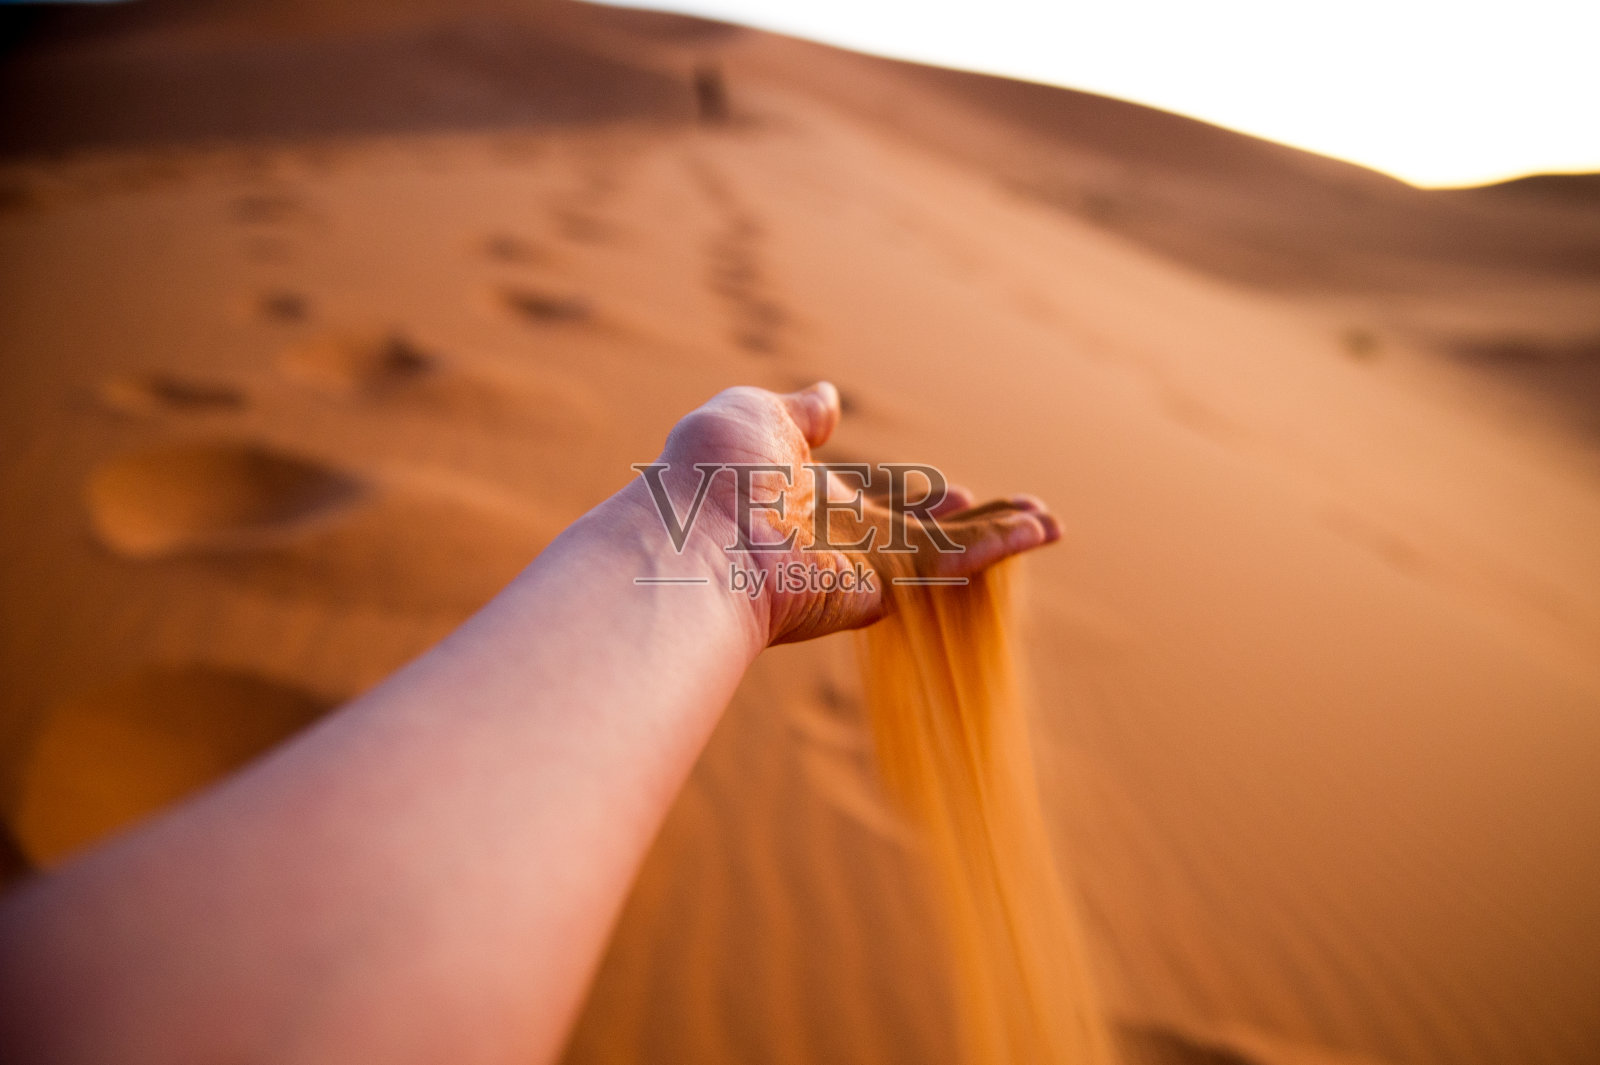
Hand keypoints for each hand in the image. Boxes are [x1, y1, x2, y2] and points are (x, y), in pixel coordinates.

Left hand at [638, 383, 1060, 643]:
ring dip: (1000, 536)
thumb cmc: (709, 476)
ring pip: (947, 551)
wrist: (693, 539)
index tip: (957, 491)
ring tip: (1048, 525)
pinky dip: (995, 547)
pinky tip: (1036, 532)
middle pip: (921, 529)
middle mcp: (839, 538)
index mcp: (808, 497)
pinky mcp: (881, 589)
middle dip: (973, 522)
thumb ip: (798, 412)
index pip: (877, 496)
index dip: (918, 494)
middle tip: (1023, 511)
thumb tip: (826, 395)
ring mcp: (862, 567)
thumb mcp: (752, 416)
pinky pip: (947, 565)